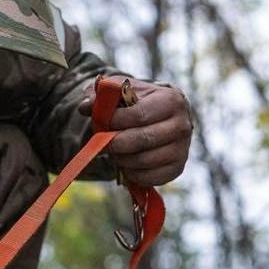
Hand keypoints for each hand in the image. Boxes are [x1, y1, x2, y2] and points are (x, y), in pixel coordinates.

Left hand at [78, 78, 192, 185]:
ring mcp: (182, 149)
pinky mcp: (177, 168)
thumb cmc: (139, 101)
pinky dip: (132, 174)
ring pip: (144, 160)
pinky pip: (149, 178)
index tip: (102, 122)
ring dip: (122, 159)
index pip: (139, 115)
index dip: (115, 121)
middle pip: (142, 139)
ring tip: (114, 152)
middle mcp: (183, 125)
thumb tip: (85, 106)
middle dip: (116, 143)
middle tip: (102, 143)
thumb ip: (102, 94)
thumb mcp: (122, 90)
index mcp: (171, 100)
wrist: (162, 117)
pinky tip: (126, 163)